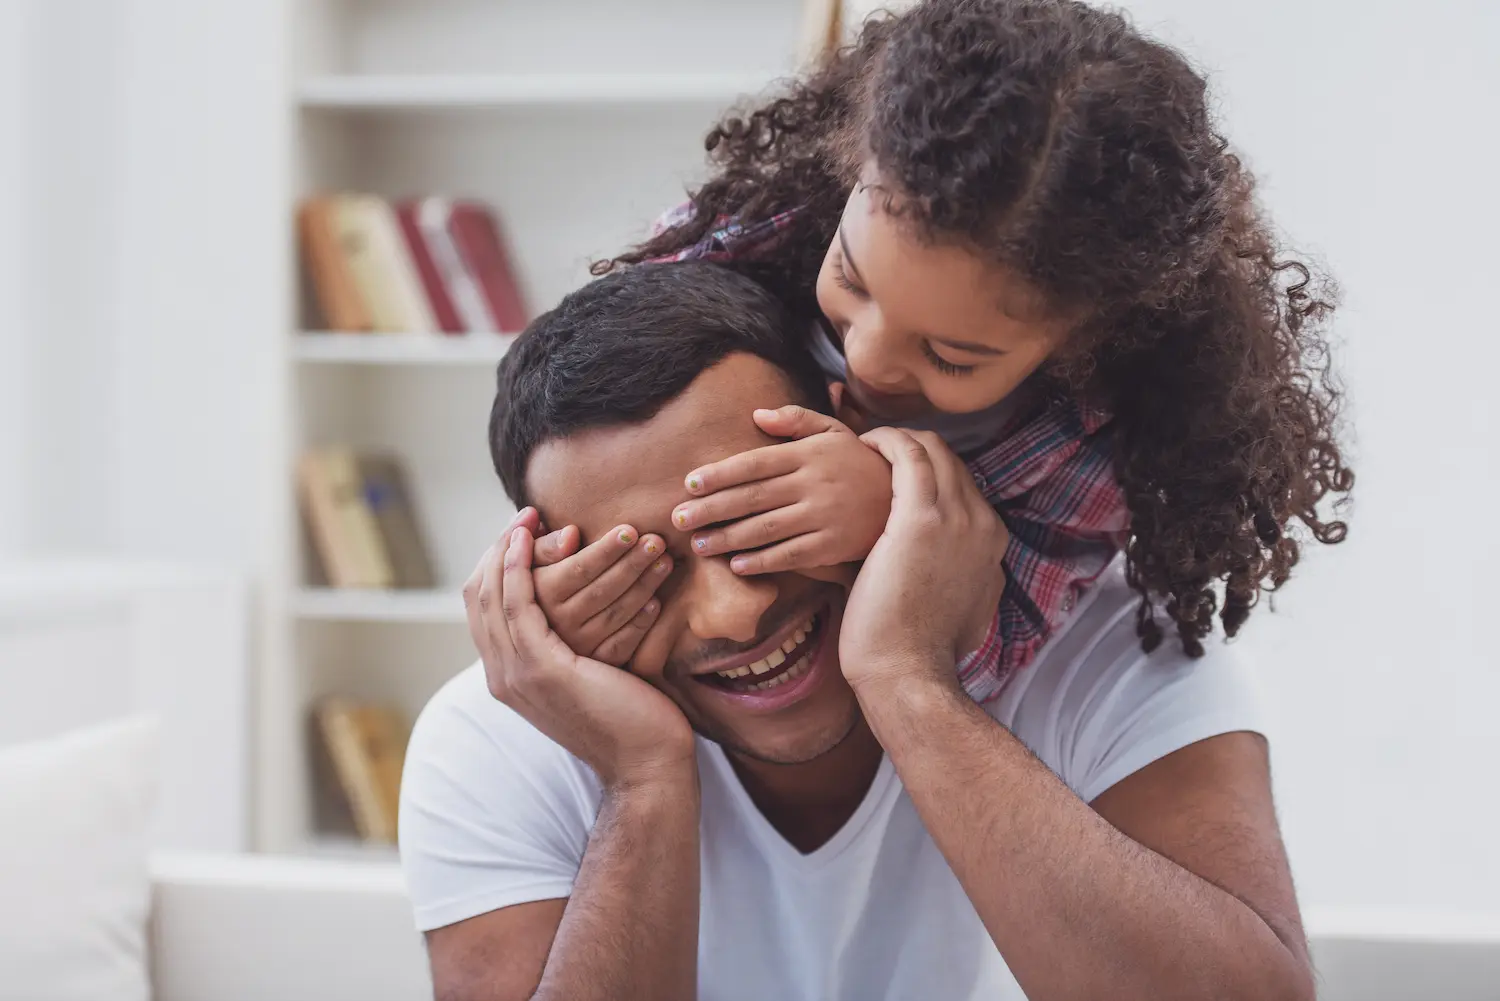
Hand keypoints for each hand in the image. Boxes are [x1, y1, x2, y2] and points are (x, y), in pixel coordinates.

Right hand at [464, 521, 694, 788]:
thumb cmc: (632, 714)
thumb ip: (571, 645)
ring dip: (511, 552)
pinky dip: (520, 570)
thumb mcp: (590, 671)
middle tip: (522, 514)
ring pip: (497, 597)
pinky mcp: (540, 670)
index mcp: (510, 678)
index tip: (520, 532)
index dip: (496, 567)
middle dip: (497, 551)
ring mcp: (516, 677)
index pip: (483, 611)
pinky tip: (536, 542)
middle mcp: (503, 678)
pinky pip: (519, 607)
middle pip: (479, 599)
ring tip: (529, 518)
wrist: (648, 762)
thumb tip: (581, 605)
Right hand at [513, 507, 673, 666]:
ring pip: (614, 615)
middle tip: (657, 542)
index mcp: (539, 594)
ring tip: (665, 562)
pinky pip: (620, 645)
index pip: (579, 568)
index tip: (631, 530)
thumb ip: (546, 547)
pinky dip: (639, 624)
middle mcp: (555, 624)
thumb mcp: (533, 564)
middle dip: (632, 563)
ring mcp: (576, 648)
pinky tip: (656, 603)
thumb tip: (572, 533)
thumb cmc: (539, 584)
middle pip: (601, 590)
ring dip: (644, 587)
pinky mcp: (594, 665)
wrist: (537, 644)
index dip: (606, 549)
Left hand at [671, 405, 892, 574]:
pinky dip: (762, 561)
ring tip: (699, 544)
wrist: (904, 497)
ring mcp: (823, 517)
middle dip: (710, 509)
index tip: (689, 484)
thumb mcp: (833, 432)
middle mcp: (812, 484)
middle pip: (752, 497)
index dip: (719, 474)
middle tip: (678, 520)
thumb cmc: (858, 462)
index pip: (754, 463)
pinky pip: (790, 555)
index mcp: (807, 455)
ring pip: (766, 529)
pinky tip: (737, 564)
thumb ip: (796, 421)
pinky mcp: (832, 546)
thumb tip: (756, 415)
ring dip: (727, 538)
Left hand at [838, 429, 1008, 693]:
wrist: (908, 675)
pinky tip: (860, 443)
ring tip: (867, 442)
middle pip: (953, 461)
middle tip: (881, 448)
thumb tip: (959, 581)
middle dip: (917, 447)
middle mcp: (982, 525)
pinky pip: (908, 455)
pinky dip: (886, 441)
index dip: (933, 472)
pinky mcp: (922, 519)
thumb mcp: (961, 613)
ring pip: (933, 450)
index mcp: (992, 545)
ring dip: (899, 438)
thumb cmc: (916, 654)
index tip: (900, 473)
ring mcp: (958, 519)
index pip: (965, 487)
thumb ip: (965, 585)